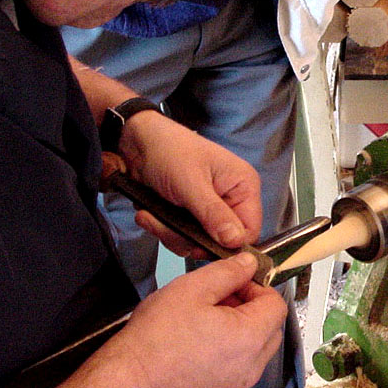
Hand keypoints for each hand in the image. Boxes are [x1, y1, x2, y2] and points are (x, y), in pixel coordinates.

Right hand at [99, 253, 286, 387]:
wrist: (127, 378)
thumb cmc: (156, 336)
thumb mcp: (193, 288)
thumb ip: (228, 272)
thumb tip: (249, 264)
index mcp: (250, 337)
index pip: (276, 305)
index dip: (257, 287)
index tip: (234, 283)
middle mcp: (250, 366)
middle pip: (270, 329)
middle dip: (251, 309)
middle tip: (219, 299)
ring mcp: (237, 386)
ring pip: (256, 351)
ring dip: (242, 332)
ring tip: (207, 321)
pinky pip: (239, 370)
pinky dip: (230, 355)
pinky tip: (200, 345)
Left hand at [121, 110, 261, 251]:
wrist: (137, 142)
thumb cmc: (169, 151)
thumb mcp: (191, 183)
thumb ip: (213, 214)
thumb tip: (235, 242)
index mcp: (243, 186)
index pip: (249, 231)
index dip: (227, 245)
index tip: (199, 245)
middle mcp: (231, 199)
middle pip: (222, 242)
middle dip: (190, 239)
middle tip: (166, 226)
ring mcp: (210, 209)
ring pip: (199, 243)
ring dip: (172, 235)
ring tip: (152, 216)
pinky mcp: (191, 215)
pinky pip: (184, 237)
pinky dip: (165, 231)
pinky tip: (150, 215)